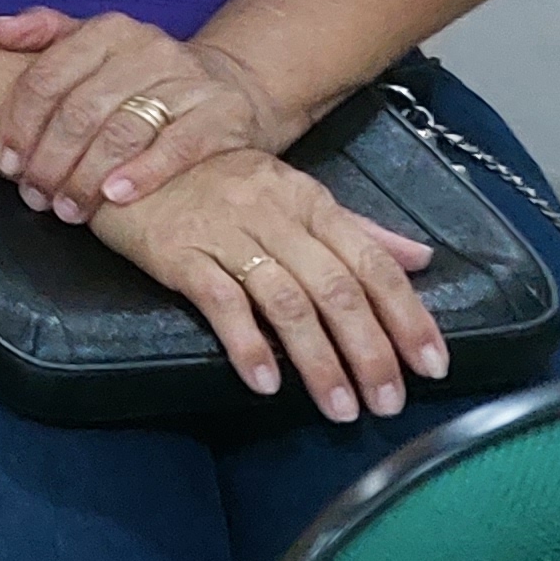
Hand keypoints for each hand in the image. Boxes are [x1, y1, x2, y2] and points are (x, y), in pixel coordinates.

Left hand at [0, 9, 284, 219]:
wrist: (229, 87)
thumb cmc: (142, 77)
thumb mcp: (95, 45)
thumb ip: (45, 33)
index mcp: (109, 30)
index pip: (48, 77)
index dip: (20, 125)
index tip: (8, 163)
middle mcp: (150, 48)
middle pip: (82, 110)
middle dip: (50, 160)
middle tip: (35, 195)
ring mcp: (189, 80)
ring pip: (123, 131)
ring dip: (86, 176)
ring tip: (68, 208)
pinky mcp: (223, 113)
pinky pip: (177, 146)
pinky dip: (142, 173)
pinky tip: (114, 196)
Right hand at [89, 150, 447, 423]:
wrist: (127, 152)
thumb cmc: (214, 180)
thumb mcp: (290, 194)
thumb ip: (355, 230)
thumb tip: (419, 260)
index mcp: (308, 200)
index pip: (372, 262)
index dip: (406, 315)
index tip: (432, 365)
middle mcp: (273, 214)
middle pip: (335, 288)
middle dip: (369, 351)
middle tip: (387, 403)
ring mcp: (224, 233)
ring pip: (286, 302)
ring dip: (318, 362)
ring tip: (338, 409)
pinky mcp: (177, 252)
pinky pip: (220, 301)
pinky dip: (246, 343)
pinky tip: (265, 383)